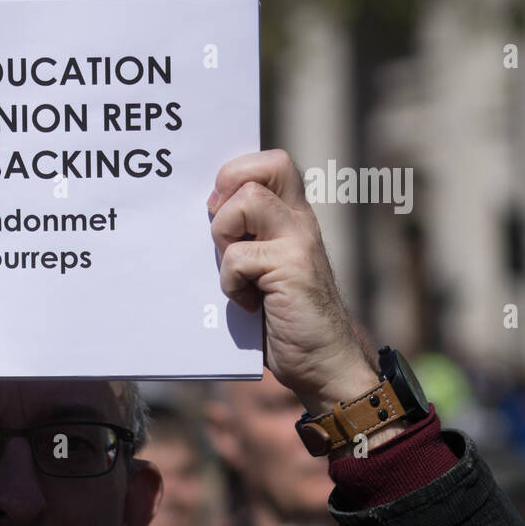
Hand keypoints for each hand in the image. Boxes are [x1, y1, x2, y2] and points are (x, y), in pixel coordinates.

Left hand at [209, 150, 376, 414]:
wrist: (323, 363)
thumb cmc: (283, 319)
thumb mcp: (261, 270)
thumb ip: (243, 239)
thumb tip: (201, 217)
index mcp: (292, 217)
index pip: (271, 162)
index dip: (237, 173)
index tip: (219, 209)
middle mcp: (300, 221)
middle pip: (270, 163)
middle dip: (232, 187)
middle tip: (225, 231)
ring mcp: (299, 242)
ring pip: (247, 202)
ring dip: (225, 237)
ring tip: (235, 272)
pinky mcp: (292, 270)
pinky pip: (239, 257)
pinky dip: (230, 283)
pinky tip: (248, 304)